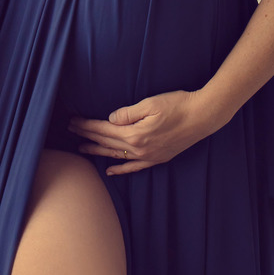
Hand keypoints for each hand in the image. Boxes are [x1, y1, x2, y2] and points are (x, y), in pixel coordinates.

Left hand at [67, 90, 218, 175]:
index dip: (86, 125)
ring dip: (97, 151)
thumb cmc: (178, 105)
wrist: (203, 117)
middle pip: (106, 142)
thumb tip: (110, 120)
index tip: (73, 121)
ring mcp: (148, 156)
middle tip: (70, 131)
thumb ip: (127, 113)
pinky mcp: (157, 159)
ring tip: (82, 148)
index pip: (103, 129)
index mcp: (134, 133)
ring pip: (116, 155)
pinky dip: (120, 169)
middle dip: (87, 135)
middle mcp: (139, 149)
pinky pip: (134, 167)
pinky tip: (109, 171)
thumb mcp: (150, 104)